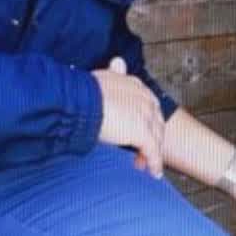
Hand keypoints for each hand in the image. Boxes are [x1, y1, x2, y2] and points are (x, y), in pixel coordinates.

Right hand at [93, 57, 164, 177]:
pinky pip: (153, 152)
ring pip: (156, 138)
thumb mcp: (102, 75)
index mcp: (135, 84)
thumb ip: (114, 73)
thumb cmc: (82, 91)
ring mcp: (145, 116)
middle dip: (151, 138)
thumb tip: (118, 61)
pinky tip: (153, 173)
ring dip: (151, 153)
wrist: (79, 101)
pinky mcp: (143, 133)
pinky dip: (155, 164)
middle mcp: (145, 98)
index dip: (145, 120)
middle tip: (143, 152)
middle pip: (156, 123)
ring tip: (143, 165)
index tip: (138, 130)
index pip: (148, 104)